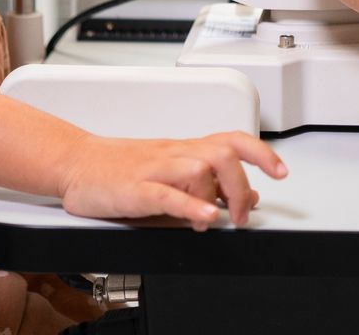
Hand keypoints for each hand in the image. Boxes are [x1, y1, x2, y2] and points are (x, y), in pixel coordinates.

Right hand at [58, 132, 284, 229]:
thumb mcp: (171, 172)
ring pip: (200, 168)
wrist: (77, 162)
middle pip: (224, 153)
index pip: (233, 140)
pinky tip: (204, 218)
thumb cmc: (121, 168)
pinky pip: (168, 194)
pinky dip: (190, 206)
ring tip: (215, 219)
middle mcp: (176, 154)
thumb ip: (209, 182)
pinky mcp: (136, 188)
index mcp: (186, 149)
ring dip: (216, 197)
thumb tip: (248, 195)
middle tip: (243, 214)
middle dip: (243, 185)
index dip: (262, 153)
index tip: (281, 171)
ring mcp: (156, 169)